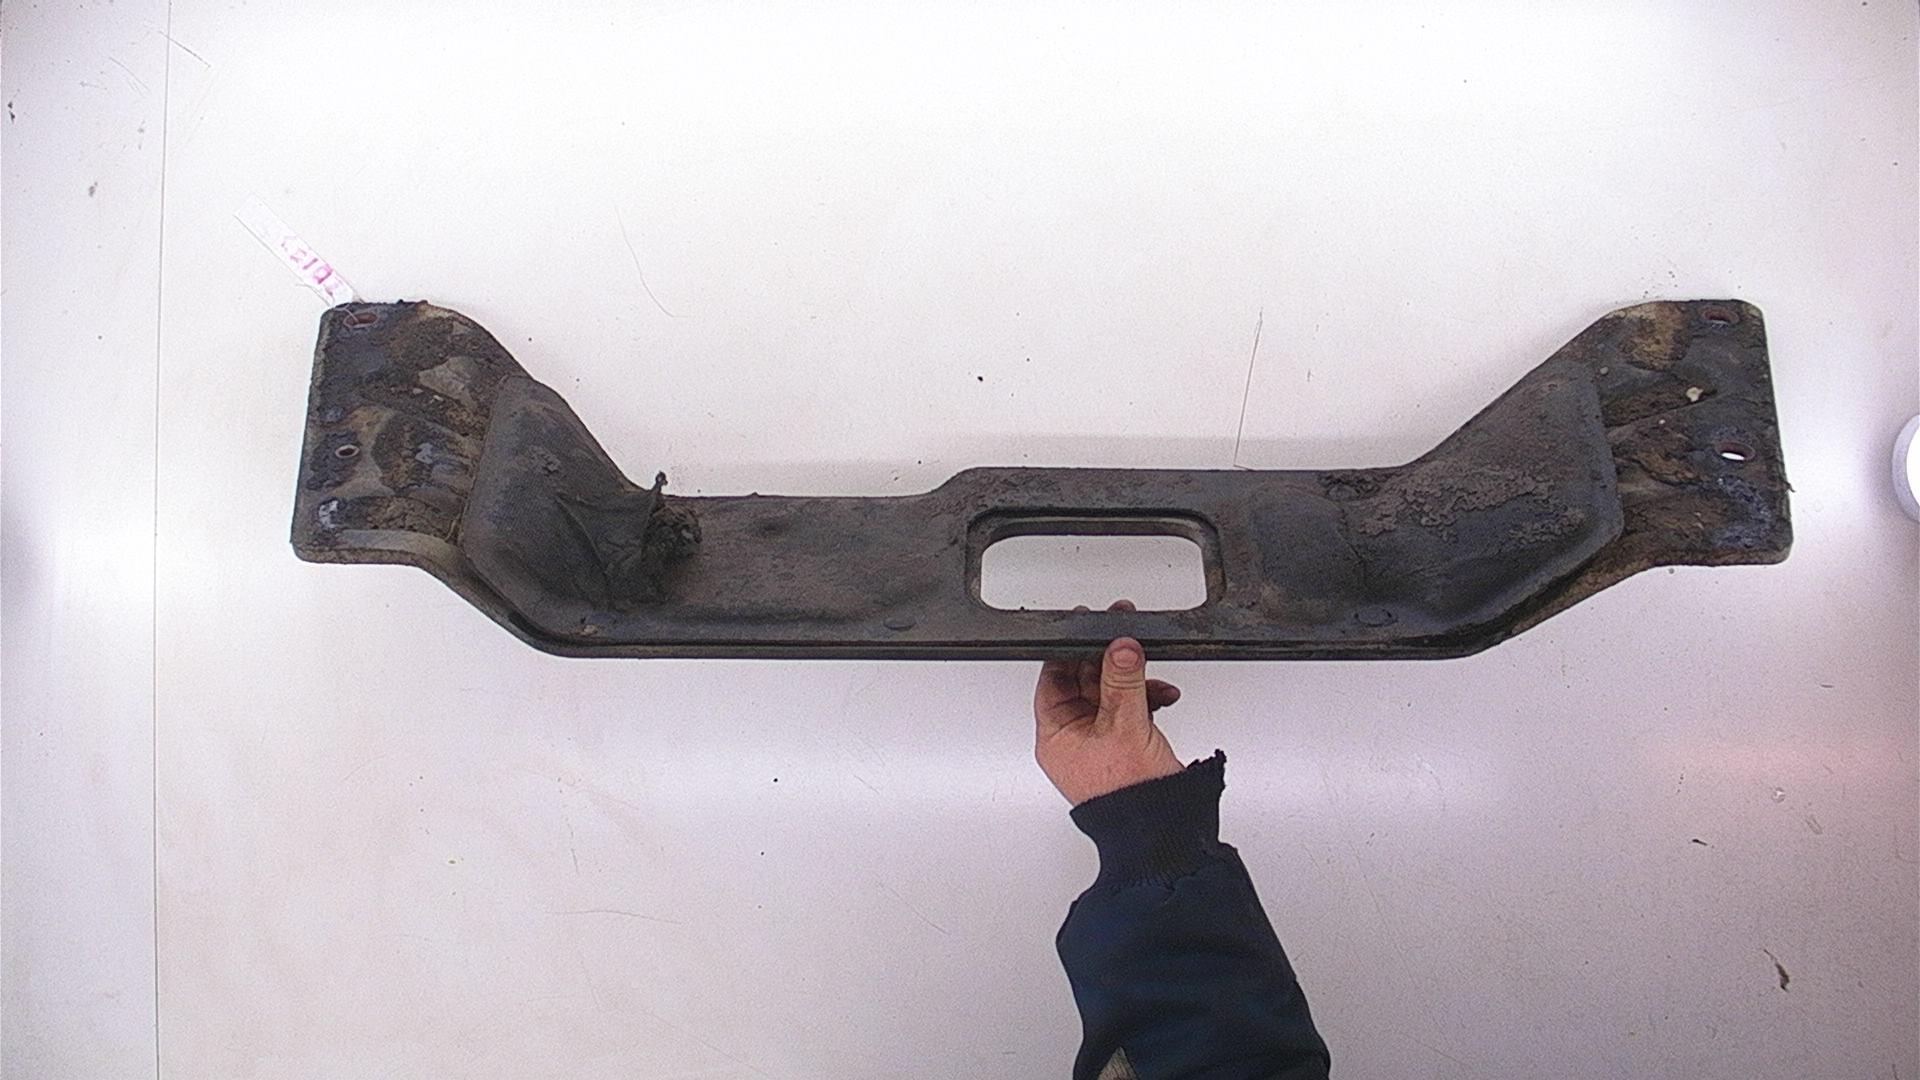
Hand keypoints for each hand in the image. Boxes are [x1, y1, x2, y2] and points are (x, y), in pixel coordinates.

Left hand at [1033, 600, 1184, 804]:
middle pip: (1086, 681)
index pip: (1054, 679)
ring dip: (1134, 680)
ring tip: (1153, 677)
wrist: (1162, 833)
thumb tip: (1121, 648)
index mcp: (1057, 735)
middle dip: (1111, 661)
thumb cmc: (1129, 798)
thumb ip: (1123, 680)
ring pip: (1112, 693)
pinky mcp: (1124, 747)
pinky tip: (1163, 695)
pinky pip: (1131, 710)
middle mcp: (1074, 738)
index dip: (1071, 651)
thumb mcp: (1125, 726)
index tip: (1088, 628)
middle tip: (1128, 639)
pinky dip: (1147, 698)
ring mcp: (1100, 743)